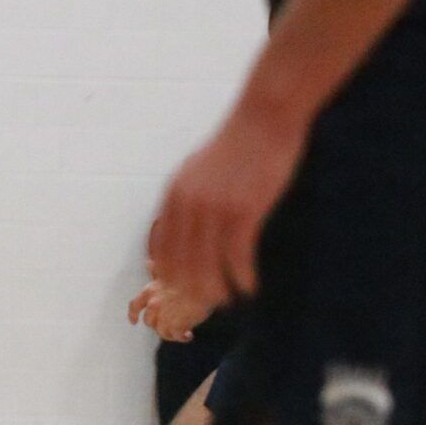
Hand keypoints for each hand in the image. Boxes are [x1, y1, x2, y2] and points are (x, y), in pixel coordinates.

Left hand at [128, 279, 211, 343]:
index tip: (134, 322)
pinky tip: (189, 336)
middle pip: (149, 322)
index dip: (133, 314)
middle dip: (159, 324)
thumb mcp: (169, 271)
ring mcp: (164, 316)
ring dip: (171, 334)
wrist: (204, 284)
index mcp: (150, 290)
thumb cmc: (190, 276)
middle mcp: (154, 304)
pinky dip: (181, 338)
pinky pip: (175, 336)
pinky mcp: (176, 325)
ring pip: (162, 331)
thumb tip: (149, 263)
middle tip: (172, 325)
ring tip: (183, 333)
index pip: (135, 305)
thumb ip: (157, 272)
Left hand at [148, 104, 307, 311]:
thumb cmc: (236, 144)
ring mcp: (215, 209)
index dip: (169, 275)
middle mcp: (188, 205)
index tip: (178, 291)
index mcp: (174, 195)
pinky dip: (241, 277)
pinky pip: (237, 256)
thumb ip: (187, 195)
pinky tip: (249, 288)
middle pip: (181, 263)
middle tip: (203, 306)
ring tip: (225, 302)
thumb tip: (180, 218)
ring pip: (207, 265)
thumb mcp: (197, 169)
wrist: (264, 118)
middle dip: (190, 289)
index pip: (162, 248)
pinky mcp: (243, 211)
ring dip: (216, 289)